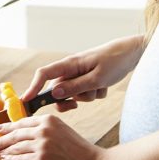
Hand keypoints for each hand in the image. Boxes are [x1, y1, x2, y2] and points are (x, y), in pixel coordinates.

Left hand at [0, 115, 104, 159]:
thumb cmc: (82, 151)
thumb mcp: (64, 131)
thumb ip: (48, 130)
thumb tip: (29, 134)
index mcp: (50, 120)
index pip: (24, 121)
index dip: (9, 125)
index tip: (1, 128)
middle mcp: (44, 130)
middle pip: (17, 133)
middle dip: (3, 137)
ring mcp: (41, 145)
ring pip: (16, 147)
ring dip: (5, 149)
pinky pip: (20, 159)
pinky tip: (6, 159)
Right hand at [23, 35, 144, 111]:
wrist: (132, 54)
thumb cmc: (114, 62)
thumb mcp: (96, 78)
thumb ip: (75, 87)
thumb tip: (54, 94)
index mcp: (69, 64)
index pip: (44, 75)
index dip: (33, 87)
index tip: (26, 101)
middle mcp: (72, 69)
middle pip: (59, 90)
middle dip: (70, 99)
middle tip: (76, 105)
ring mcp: (80, 74)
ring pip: (75, 94)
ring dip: (87, 96)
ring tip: (101, 86)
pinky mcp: (89, 78)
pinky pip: (87, 93)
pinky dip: (96, 93)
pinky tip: (106, 85)